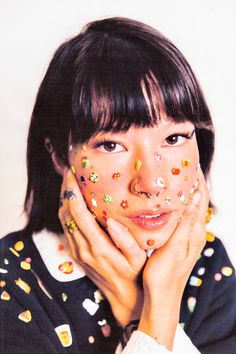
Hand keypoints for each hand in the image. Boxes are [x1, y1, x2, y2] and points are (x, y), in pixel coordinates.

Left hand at [58, 169, 146, 326]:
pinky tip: (71, 201)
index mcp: (98, 246)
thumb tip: (112, 221)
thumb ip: (126, 240)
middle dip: (65, 191)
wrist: (124, 298)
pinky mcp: (76, 254)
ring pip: (63, 220)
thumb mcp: (138, 258)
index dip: (72, 193)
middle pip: (66, 214)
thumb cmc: (134, 275)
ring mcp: (77, 252)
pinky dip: (65, 212)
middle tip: (68, 172)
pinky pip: (66, 228)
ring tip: (68, 182)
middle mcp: (83, 248)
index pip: (78, 214)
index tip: (72, 174)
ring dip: (63, 200)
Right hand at [139, 169, 208, 349]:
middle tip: (182, 164)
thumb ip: (184, 223)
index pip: (200, 198)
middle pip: (198, 200)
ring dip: (188, 191)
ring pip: (191, 207)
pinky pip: (185, 215)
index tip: (191, 162)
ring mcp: (189, 237)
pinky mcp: (181, 240)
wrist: (162, 298)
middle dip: (193, 181)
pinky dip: (181, 202)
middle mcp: (195, 232)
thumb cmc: (164, 275)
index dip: (198, 179)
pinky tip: (171, 200)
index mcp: (194, 232)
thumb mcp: (173, 248)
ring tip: (177, 177)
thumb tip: (194, 197)